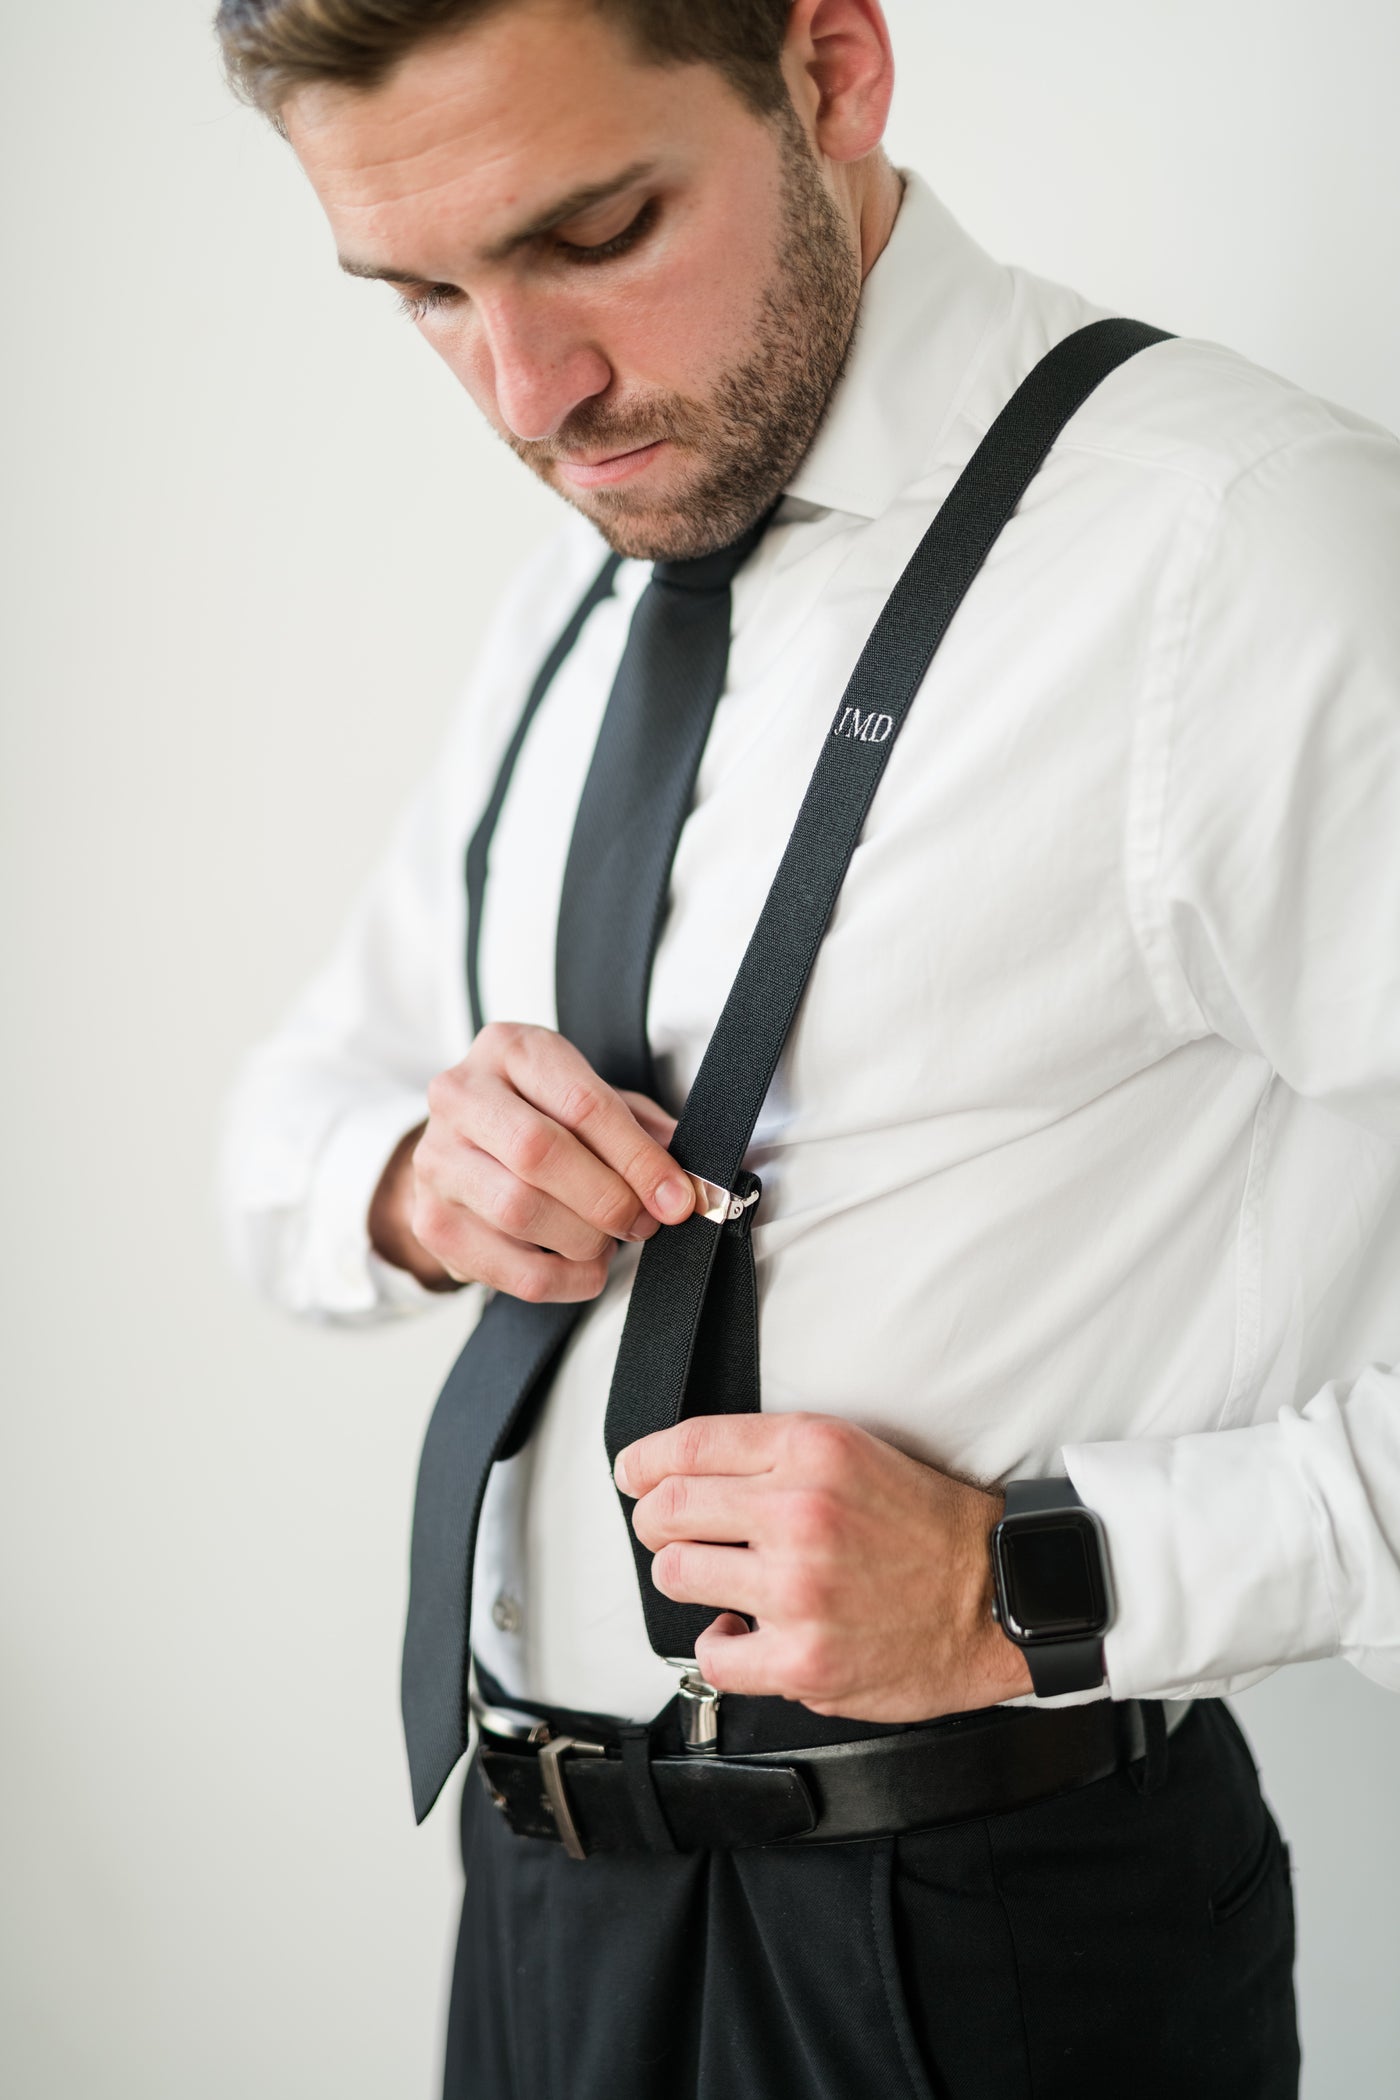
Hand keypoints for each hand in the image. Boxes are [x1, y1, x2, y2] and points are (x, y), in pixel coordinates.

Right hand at [368, 1022, 693, 1299]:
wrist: (464, 1147)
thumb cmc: (539, 1116)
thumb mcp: (589, 1099)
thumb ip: (640, 1130)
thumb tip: (686, 1182)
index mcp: (510, 1049)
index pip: (581, 1102)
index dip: (637, 1158)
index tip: (675, 1196)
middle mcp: (460, 1094)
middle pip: (540, 1152)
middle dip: (607, 1197)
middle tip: (642, 1221)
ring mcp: (436, 1158)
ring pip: (519, 1210)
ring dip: (584, 1239)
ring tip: (606, 1240)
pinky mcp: (430, 1220)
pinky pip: (507, 1267)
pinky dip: (561, 1279)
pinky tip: (581, 1266)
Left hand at [616, 1413, 1033, 1719]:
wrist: (997, 1596)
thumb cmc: (926, 1527)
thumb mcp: (854, 1453)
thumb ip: (772, 1456)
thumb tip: (679, 1471)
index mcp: (812, 1451)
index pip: (688, 1445)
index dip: (643, 1462)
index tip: (632, 1474)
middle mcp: (800, 1512)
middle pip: (667, 1507)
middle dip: (657, 1521)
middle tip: (674, 1533)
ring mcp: (799, 1588)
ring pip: (677, 1574)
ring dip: (690, 1579)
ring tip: (725, 1583)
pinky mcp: (803, 1658)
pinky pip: (712, 1653)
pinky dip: (721, 1647)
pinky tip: (748, 1634)